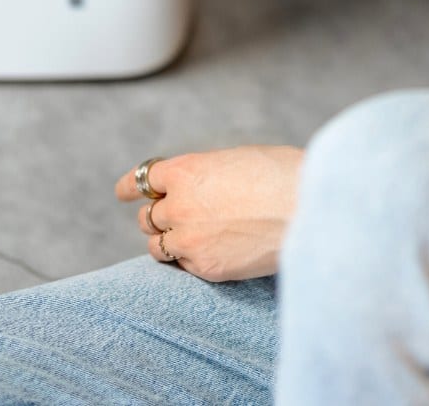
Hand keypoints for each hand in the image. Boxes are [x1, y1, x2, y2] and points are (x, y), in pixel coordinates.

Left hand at [115, 146, 302, 281]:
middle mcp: (179, 204)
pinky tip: (208, 253)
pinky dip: (189, 260)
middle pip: (148, 216)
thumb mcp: (235, 160)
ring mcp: (189, 239)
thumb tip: (200, 188)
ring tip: (183, 240)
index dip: (130, 186)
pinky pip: (183, 266)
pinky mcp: (204, 268)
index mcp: (186, 170)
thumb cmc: (281, 175)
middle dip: (157, 216)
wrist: (306, 208)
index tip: (122, 192)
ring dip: (166, 241)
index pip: (143, 179)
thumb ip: (207, 175)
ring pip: (157, 246)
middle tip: (168, 218)